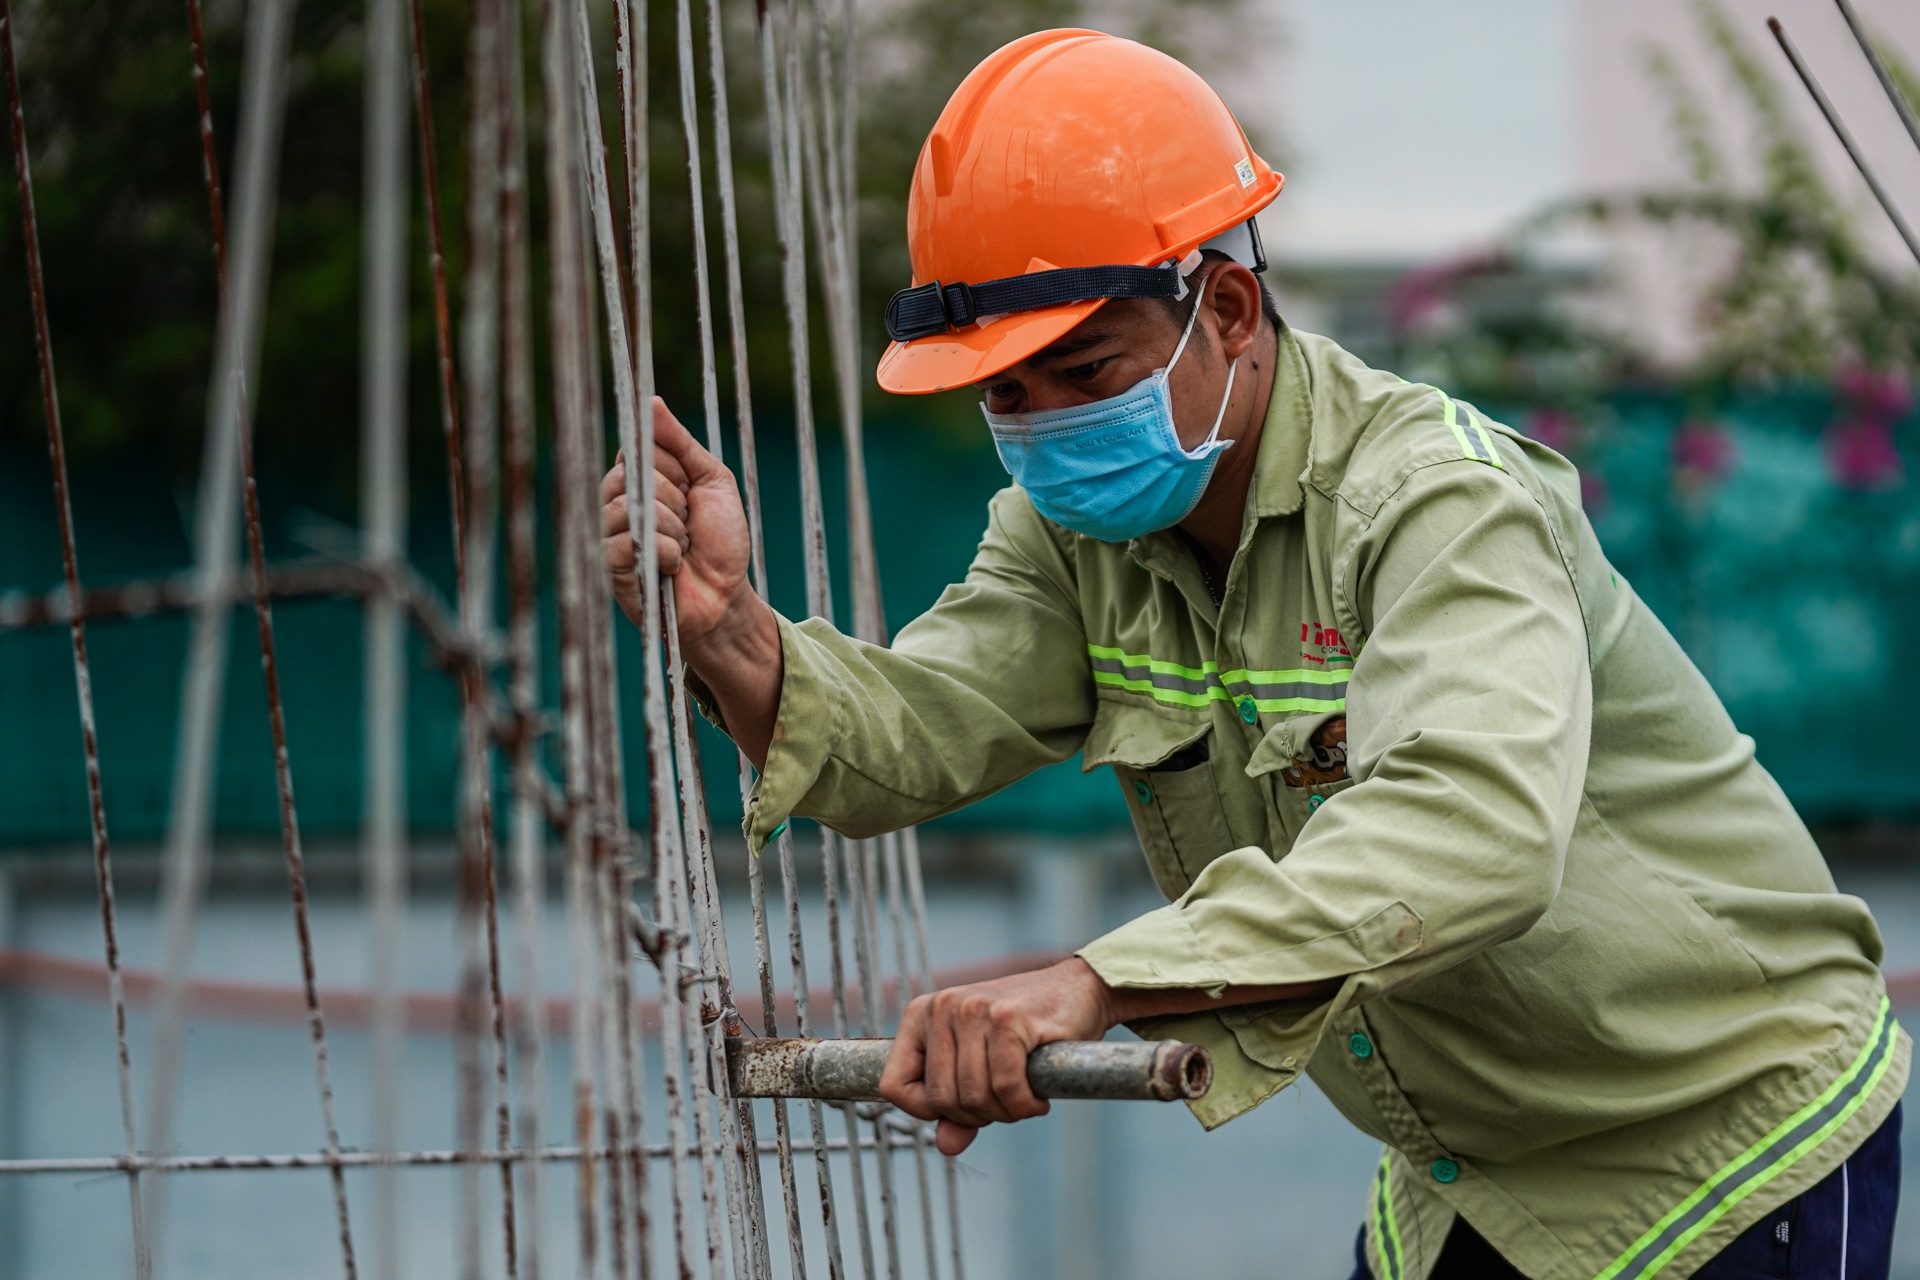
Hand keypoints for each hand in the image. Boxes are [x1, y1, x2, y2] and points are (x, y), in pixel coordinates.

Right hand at [601, 397, 782, 765]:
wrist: (727, 597)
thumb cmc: (721, 542)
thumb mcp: (712, 481)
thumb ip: (681, 443)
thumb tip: (651, 401)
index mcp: (639, 478)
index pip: (638, 446)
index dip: (671, 465)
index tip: (690, 487)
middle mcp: (618, 500)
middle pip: (634, 473)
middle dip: (675, 497)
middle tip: (690, 524)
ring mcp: (611, 532)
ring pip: (631, 506)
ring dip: (673, 527)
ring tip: (684, 546)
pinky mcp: (610, 566)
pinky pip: (630, 542)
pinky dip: (665, 553)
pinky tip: (673, 567)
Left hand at [878, 958, 1116, 1155]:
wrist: (1081, 991)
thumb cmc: (1027, 1031)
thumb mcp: (983, 1068)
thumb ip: (959, 1107)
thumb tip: (946, 1146)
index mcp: (922, 1014)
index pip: (893, 1085)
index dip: (928, 1112)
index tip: (965, 1107)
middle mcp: (942, 1006)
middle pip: (940, 1098)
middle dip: (977, 1117)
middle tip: (1007, 1106)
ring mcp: (974, 1008)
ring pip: (973, 1095)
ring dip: (1006, 1113)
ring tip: (1024, 1100)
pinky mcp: (1008, 1017)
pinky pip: (1005, 1086)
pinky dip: (1024, 1105)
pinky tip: (1037, 1100)